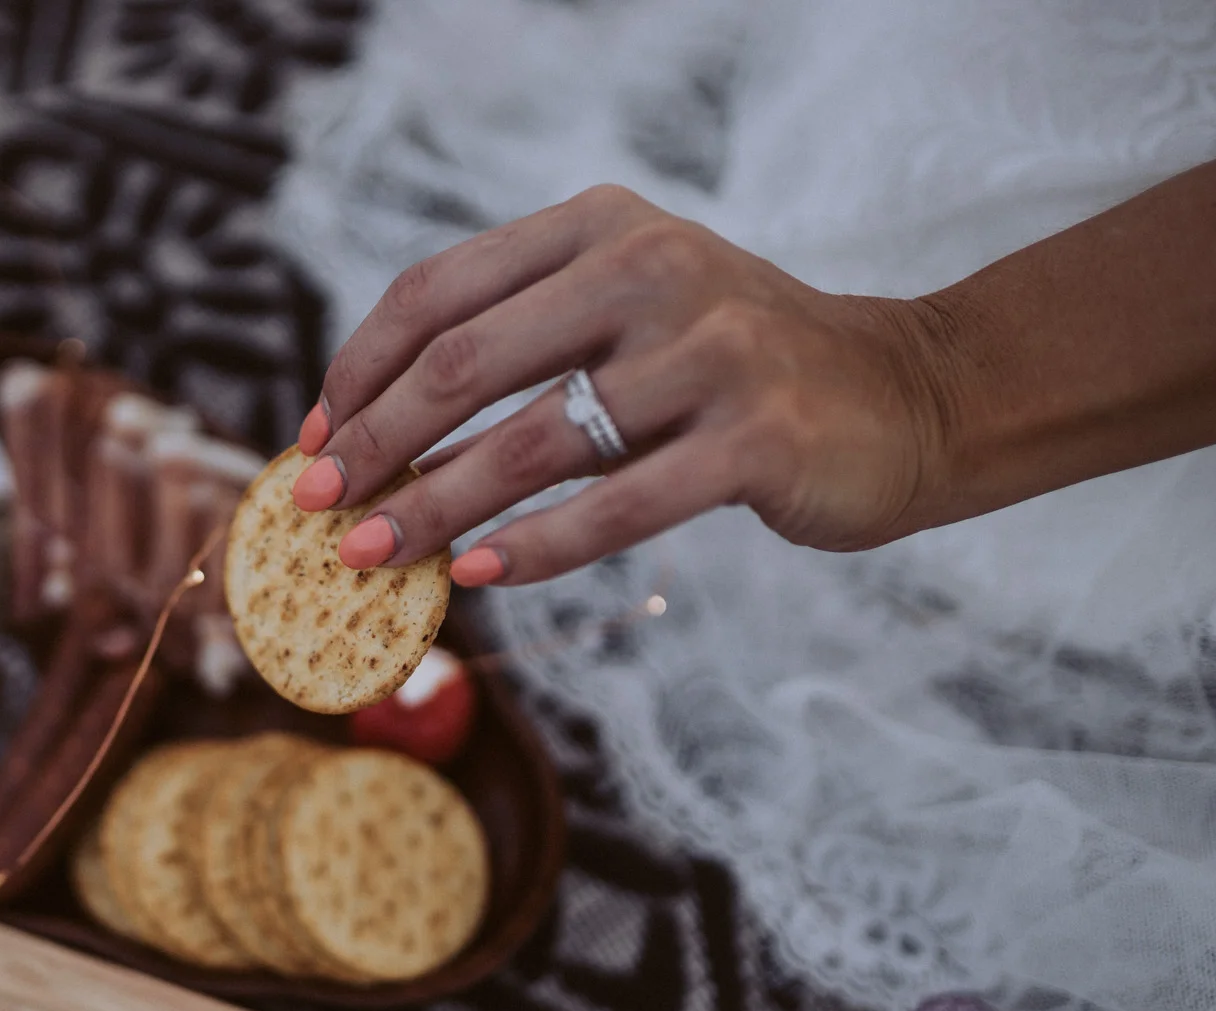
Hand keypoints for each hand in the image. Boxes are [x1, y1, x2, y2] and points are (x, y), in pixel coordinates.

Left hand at [291, 185, 960, 585]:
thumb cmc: (730, 375)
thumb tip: (375, 459)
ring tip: (374, 559)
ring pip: (532, 441)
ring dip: (435, 509)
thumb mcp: (622, 337)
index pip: (439, 289)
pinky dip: (538, 548)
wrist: (905, 397)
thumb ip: (516, 368)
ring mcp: (711, 349)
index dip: (358, 369)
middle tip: (319, 508)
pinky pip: (619, 505)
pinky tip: (480, 577)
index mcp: (601, 227)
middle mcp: (651, 267)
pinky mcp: (759, 436)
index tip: (310, 441)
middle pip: (465, 361)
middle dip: (374, 443)